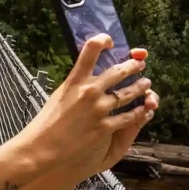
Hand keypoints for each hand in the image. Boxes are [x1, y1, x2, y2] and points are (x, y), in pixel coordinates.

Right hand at [20, 35, 153, 166]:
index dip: (102, 40)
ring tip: (146, 85)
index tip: (109, 41)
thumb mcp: (58, 96)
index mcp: (74, 81)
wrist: (42, 149)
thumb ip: (75, 85)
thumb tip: (86, 76)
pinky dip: (138, 112)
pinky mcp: (105, 127)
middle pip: (118, 71)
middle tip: (139, 65)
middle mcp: (89, 91)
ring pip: (128, 93)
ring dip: (140, 87)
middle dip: (132, 66)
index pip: (90, 50)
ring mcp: (99, 109)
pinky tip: (144, 110)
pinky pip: (129, 117)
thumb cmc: (46, 125)